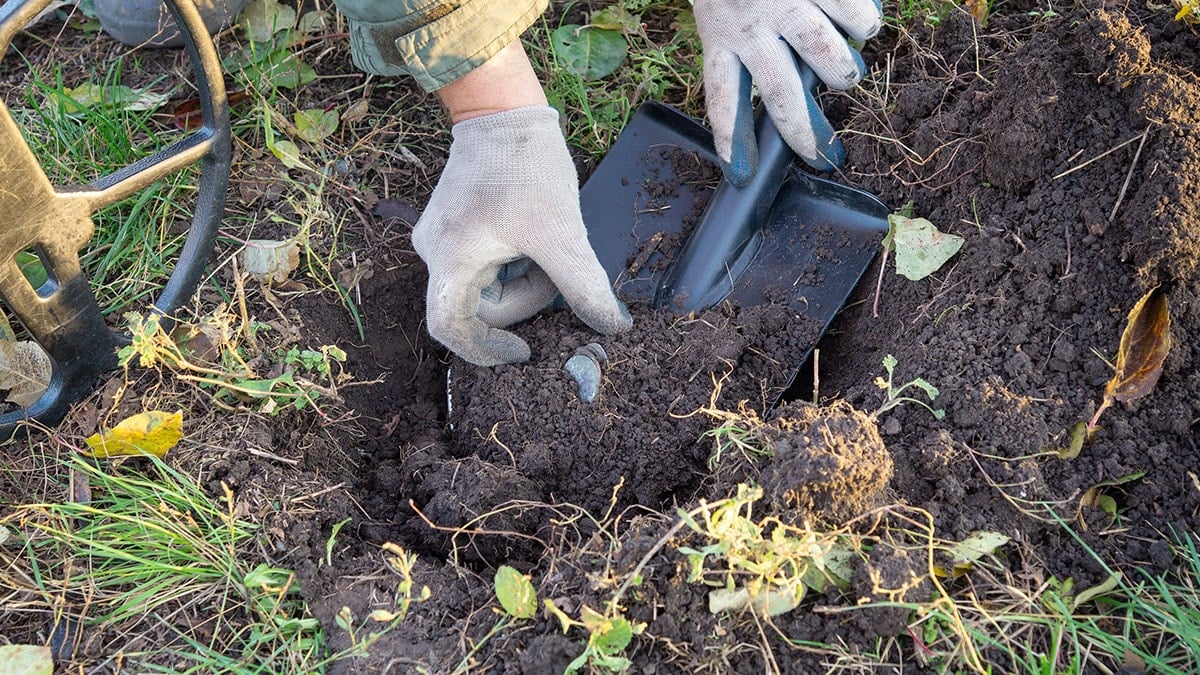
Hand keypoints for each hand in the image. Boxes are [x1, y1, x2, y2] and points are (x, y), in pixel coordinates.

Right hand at [412, 106, 631, 365]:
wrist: (504, 112)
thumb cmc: (527, 167)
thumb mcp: (562, 232)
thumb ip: (584, 286)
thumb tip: (613, 328)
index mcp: (449, 258)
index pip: (451, 329)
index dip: (487, 349)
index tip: (526, 350)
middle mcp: (434, 253)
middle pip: (479, 307)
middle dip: (524, 297)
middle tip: (554, 270)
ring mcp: (442, 240)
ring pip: (486, 287)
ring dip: (522, 278)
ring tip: (544, 242)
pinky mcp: (454, 228)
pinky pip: (485, 265)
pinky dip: (514, 262)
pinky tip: (531, 234)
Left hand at [693, 0, 882, 185]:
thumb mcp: (720, 0)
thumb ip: (740, 38)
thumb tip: (788, 84)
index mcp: (719, 32)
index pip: (721, 96)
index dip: (731, 139)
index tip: (739, 174)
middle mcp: (751, 24)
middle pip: (780, 95)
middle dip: (804, 134)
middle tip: (823, 158)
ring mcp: (788, 2)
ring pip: (827, 58)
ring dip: (842, 73)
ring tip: (846, 75)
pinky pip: (858, 17)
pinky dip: (864, 25)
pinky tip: (861, 22)